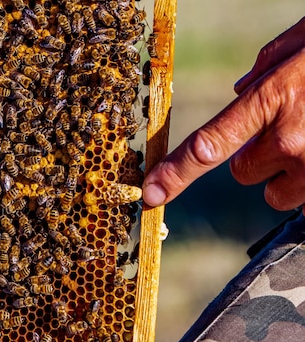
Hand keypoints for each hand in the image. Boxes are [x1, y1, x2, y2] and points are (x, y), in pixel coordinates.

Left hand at [142, 17, 304, 211]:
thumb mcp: (300, 45)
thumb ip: (265, 71)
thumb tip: (239, 92)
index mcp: (272, 100)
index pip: (208, 145)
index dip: (175, 173)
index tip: (151, 195)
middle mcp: (292, 140)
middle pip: (243, 172)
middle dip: (255, 156)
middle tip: (287, 128)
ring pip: (276, 192)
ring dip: (286, 174)